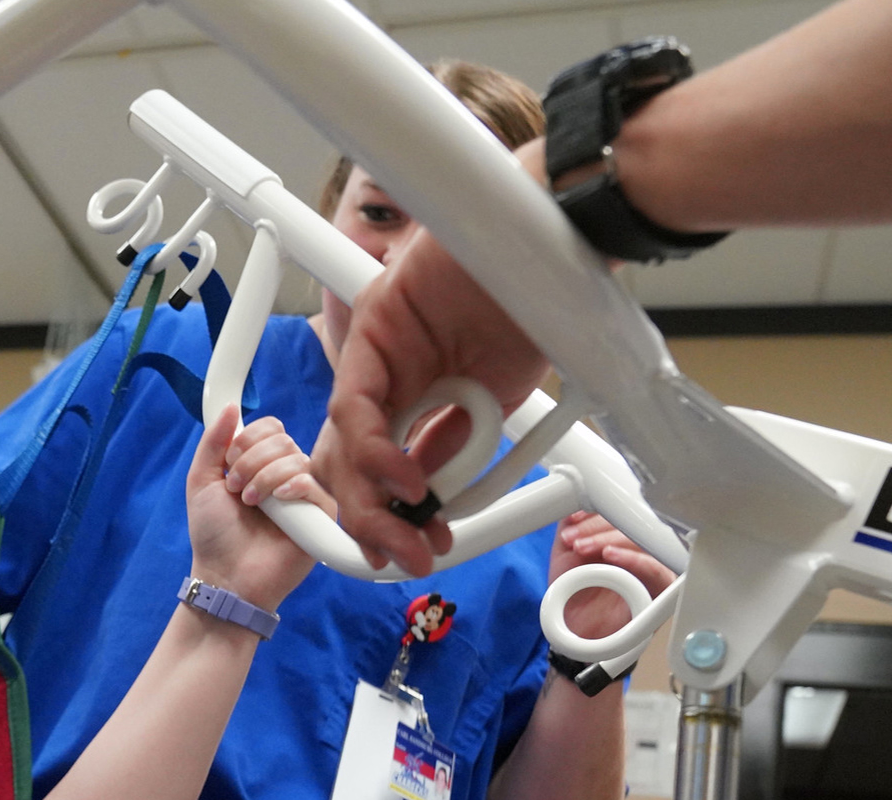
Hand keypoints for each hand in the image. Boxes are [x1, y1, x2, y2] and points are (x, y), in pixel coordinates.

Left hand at [185, 406, 323, 609]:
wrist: (226, 576)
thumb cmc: (214, 535)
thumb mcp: (201, 481)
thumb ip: (213, 443)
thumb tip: (229, 407)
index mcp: (261, 465)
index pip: (270, 428)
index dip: (249, 439)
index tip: (228, 465)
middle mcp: (285, 476)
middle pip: (282, 440)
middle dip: (252, 460)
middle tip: (236, 489)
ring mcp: (304, 496)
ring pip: (297, 458)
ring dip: (265, 477)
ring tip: (251, 503)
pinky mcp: (320, 516)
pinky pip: (314, 484)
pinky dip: (293, 486)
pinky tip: (278, 501)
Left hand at [316, 229, 550, 576]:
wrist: (547, 250)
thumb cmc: (532, 315)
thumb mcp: (495, 404)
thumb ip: (456, 445)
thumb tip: (428, 498)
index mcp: (420, 394)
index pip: (384, 464)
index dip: (390, 513)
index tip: (414, 550)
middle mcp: (389, 377)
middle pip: (351, 460)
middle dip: (371, 518)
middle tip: (402, 556)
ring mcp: (376, 355)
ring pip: (343, 442)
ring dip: (369, 498)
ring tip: (402, 533)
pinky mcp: (372, 331)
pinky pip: (356, 406)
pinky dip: (374, 450)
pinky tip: (403, 479)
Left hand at [550, 512, 676, 639]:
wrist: (576, 632)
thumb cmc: (576, 593)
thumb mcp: (565, 554)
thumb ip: (571, 528)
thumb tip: (573, 506)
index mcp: (620, 537)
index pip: (619, 512)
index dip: (595, 512)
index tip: (572, 520)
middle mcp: (639, 549)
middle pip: (633, 523)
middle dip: (597, 527)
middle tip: (573, 539)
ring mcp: (652, 567)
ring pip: (643, 541)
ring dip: (610, 539)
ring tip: (583, 548)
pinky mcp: (661, 589)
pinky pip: (656, 568)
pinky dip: (633, 559)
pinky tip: (610, 556)